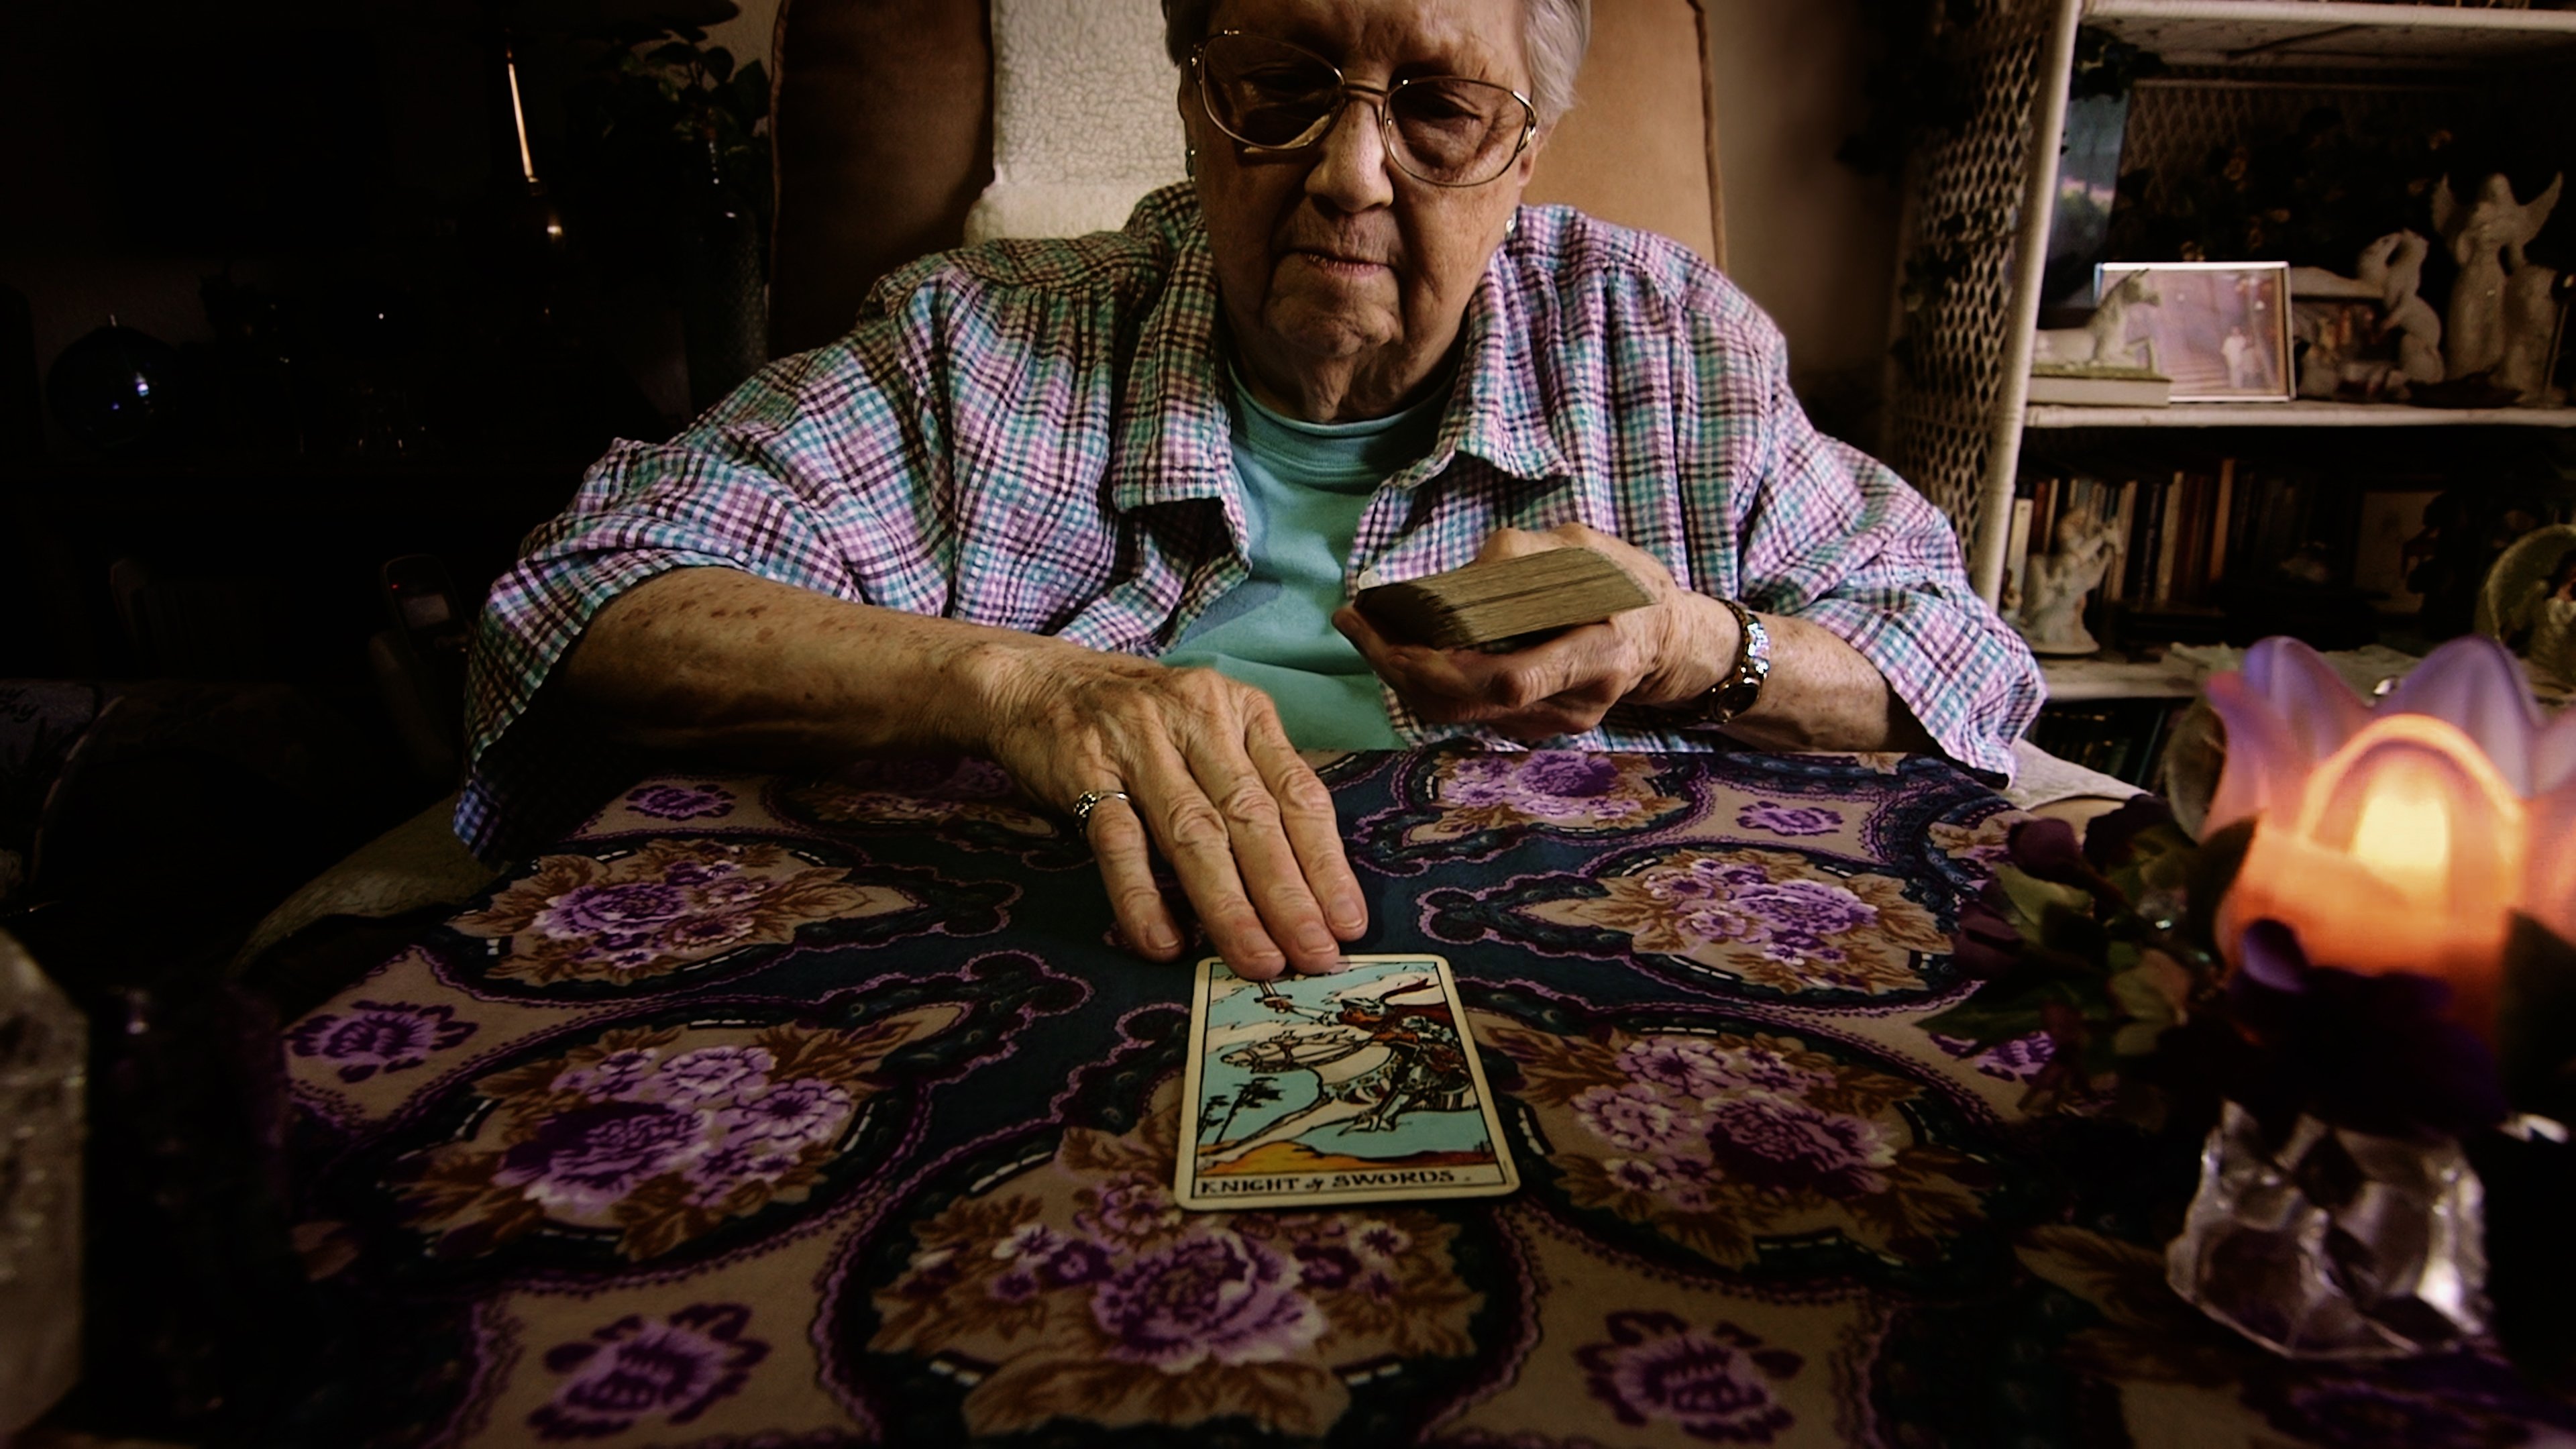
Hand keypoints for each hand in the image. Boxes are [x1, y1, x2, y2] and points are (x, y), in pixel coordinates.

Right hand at [969, 641, 1366, 981]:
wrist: (1036, 681)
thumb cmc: (1140, 723)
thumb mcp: (1209, 729)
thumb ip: (1252, 782)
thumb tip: (1308, 880)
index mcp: (1242, 712)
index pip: (1297, 792)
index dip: (1326, 862)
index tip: (1347, 921)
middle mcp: (1197, 719)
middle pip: (1253, 818)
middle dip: (1290, 895)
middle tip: (1316, 956)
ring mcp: (1139, 743)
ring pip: (1194, 833)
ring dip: (1229, 905)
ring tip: (1257, 960)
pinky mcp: (1084, 768)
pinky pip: (1119, 840)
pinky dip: (1141, 895)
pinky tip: (1164, 942)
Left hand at [1334, 524, 1735, 739]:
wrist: (1665, 642)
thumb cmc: (1628, 584)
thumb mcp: (1587, 548)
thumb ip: (1524, 558)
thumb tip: (1456, 581)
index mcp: (1595, 655)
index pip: (1508, 679)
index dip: (1441, 662)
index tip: (1389, 628)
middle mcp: (1572, 704)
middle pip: (1466, 703)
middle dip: (1400, 667)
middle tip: (1354, 621)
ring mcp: (1551, 725)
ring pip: (1457, 713)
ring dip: (1402, 674)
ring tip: (1364, 628)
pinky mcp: (1533, 727)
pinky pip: (1467, 709)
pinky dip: (1427, 679)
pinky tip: (1402, 645)